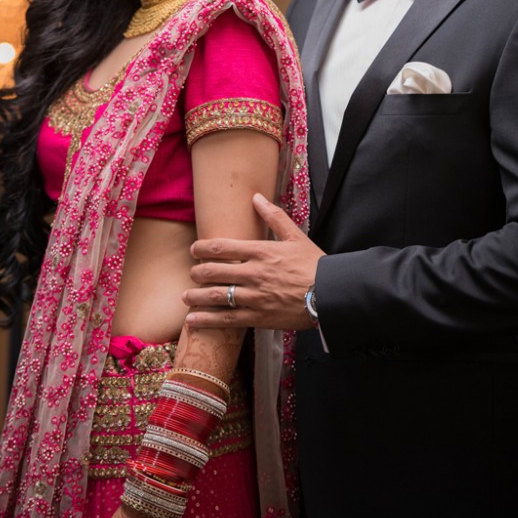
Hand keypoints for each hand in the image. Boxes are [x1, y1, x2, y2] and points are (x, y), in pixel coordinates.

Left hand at [184, 193, 324, 330]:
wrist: (331, 294)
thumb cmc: (314, 264)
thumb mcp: (295, 236)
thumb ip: (274, 216)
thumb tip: (256, 197)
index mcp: (261, 251)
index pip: (222, 247)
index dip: (202, 248)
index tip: (194, 250)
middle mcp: (253, 273)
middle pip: (213, 271)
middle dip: (197, 272)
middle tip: (192, 273)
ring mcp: (254, 296)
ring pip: (216, 295)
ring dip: (196, 296)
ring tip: (186, 296)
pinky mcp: (258, 316)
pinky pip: (227, 320)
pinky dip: (207, 320)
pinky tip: (193, 320)